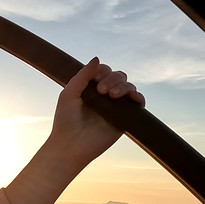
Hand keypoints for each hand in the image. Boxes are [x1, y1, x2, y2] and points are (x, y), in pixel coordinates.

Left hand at [4, 58, 143, 203]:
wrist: (71, 145)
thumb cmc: (66, 121)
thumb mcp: (69, 93)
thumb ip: (83, 75)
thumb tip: (97, 58)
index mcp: (91, 88)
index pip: (104, 70)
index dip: (102, 70)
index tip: (94, 79)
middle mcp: (105, 96)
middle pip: (118, 75)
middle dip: (112, 78)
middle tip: (102, 91)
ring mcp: (116, 106)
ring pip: (128, 86)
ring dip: (123, 86)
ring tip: (111, 96)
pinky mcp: (125, 118)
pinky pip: (138, 102)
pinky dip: (138, 96)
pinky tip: (131, 97)